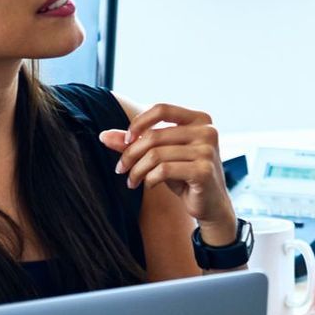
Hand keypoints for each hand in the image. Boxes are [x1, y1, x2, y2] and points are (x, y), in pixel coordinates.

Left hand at [98, 103, 234, 234]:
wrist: (211, 204)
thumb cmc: (184, 176)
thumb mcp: (161, 155)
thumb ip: (136, 143)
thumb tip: (103, 135)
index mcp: (200, 119)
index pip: (162, 109)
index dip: (139, 122)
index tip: (125, 141)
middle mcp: (207, 131)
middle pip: (155, 135)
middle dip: (130, 154)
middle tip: (120, 169)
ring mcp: (207, 150)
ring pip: (156, 154)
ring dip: (137, 170)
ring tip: (131, 181)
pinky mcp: (203, 170)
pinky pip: (164, 170)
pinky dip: (150, 179)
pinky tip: (149, 185)